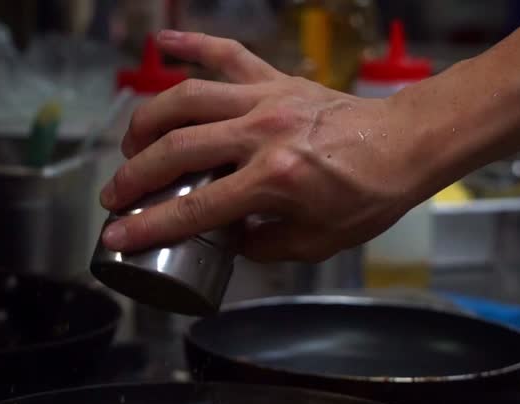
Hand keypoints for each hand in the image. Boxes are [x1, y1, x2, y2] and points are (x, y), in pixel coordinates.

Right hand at [98, 30, 433, 262]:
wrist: (405, 147)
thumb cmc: (367, 195)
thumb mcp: (316, 242)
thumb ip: (263, 246)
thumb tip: (226, 242)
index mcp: (275, 180)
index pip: (196, 209)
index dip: (148, 225)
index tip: (115, 236)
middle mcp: (263, 135)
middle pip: (178, 151)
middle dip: (135, 176)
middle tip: (114, 195)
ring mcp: (267, 101)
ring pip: (187, 99)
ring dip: (148, 121)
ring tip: (132, 146)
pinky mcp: (275, 80)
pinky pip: (226, 54)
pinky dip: (191, 44)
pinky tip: (162, 42)